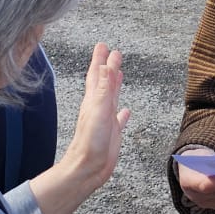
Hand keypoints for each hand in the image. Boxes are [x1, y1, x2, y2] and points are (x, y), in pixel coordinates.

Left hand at [66, 43, 129, 183]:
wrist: (88, 167)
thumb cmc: (90, 142)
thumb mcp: (98, 110)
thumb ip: (103, 88)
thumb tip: (106, 65)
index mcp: (93, 100)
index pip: (97, 74)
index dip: (100, 59)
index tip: (103, 45)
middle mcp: (99, 107)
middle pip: (104, 81)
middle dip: (107, 66)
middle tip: (112, 52)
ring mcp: (106, 119)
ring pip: (111, 96)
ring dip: (115, 84)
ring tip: (119, 73)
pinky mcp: (112, 132)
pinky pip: (119, 118)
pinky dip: (123, 112)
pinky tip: (126, 111)